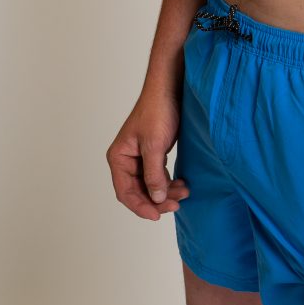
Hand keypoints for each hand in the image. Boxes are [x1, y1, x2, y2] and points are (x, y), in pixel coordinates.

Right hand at [106, 90, 189, 220]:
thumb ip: (154, 175)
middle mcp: (127, 159)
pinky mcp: (154, 153)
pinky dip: (169, 182)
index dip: (140, 206)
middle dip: (157, 200)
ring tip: (184, 192)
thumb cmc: (158, 111)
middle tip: (176, 204)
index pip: (125, 192)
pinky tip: (181, 184)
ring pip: (150, 185)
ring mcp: (140, 157)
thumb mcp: (155, 145)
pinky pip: (159, 175)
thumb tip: (156, 199)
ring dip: (166, 192)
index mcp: (119, 157)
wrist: (171, 89)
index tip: (157, 215)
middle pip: (138, 191)